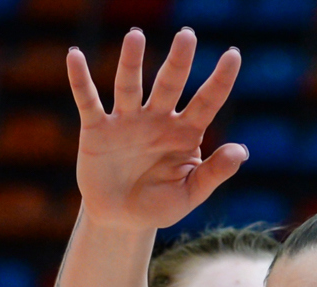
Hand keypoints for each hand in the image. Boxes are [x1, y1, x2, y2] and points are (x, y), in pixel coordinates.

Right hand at [65, 28, 245, 230]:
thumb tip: (242, 151)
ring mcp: (127, 121)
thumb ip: (214, 173)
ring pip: (129, 85)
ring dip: (132, 61)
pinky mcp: (97, 129)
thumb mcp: (189, 194)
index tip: (233, 55)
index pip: (207, 101)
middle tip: (187, 36)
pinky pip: (88, 100)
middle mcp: (157, 119)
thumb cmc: (159, 205)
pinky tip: (75, 56)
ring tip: (135, 36)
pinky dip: (80, 80)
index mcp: (185, 132)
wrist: (120, 220)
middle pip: (170, 83)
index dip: (220, 80)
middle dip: (178, 60)